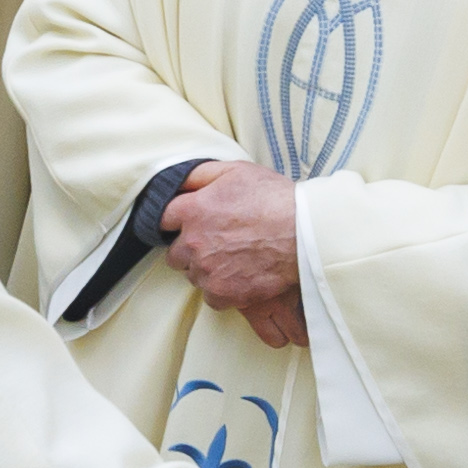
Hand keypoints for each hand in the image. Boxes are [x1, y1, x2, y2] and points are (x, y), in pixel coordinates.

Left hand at [163, 162, 303, 349]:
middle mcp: (192, 243)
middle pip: (174, 253)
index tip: (192, 222)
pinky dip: (222, 289)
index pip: (163, 219)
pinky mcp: (222, 293)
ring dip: (206, 269)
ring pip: (193, 275)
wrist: (304, 235)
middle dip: (190, 248)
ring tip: (233, 258)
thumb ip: (199, 175)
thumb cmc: (273, 199)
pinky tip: (241, 275)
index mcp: (191, 211)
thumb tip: (178, 181)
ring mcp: (206, 271)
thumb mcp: (235, 171)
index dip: (179, 220)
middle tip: (216, 242)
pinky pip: (211, 296)